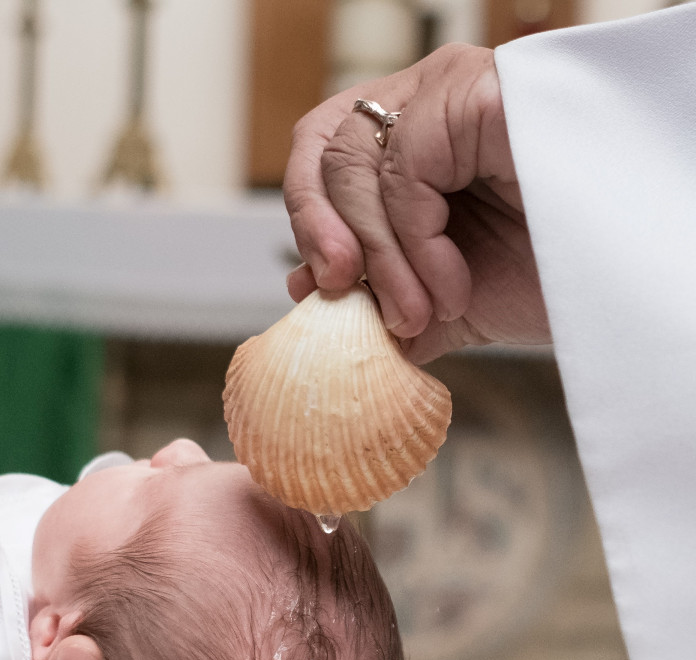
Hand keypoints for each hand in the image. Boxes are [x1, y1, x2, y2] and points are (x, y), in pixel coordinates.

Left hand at [283, 44, 549, 362]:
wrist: (615, 288)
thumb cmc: (542, 278)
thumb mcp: (439, 299)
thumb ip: (376, 297)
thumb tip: (303, 292)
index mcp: (410, 139)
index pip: (322, 150)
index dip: (306, 217)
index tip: (315, 288)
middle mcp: (428, 100)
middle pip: (325, 148)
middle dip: (324, 235)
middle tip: (346, 296)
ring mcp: (455, 89)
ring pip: (356, 162)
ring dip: (380, 259)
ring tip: (421, 312)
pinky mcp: (481, 93)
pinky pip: (404, 170)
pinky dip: (415, 246)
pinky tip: (452, 286)